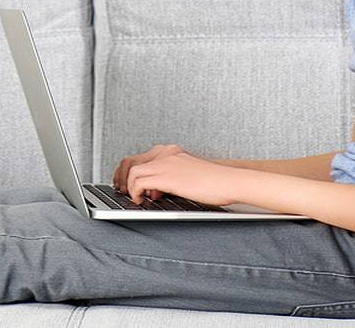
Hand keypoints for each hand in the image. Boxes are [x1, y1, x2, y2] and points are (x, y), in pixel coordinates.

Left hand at [122, 152, 242, 206]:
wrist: (230, 181)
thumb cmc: (216, 183)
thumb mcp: (190, 175)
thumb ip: (174, 177)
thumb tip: (160, 190)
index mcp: (173, 152)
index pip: (142, 157)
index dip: (131, 172)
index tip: (130, 185)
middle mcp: (167, 154)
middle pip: (132, 161)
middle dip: (125, 178)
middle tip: (126, 192)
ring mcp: (166, 164)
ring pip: (133, 171)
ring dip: (130, 186)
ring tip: (136, 198)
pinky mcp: (168, 177)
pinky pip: (140, 182)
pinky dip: (136, 192)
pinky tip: (143, 201)